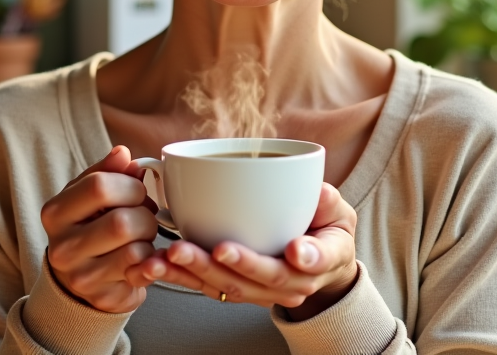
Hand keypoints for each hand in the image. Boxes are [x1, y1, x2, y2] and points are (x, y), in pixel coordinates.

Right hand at [41, 146, 158, 313]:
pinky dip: (153, 260)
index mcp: (55, 213)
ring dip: (149, 239)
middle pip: (122, 222)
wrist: (81, 277)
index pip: (99, 186)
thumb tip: (122, 154)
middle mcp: (62, 247)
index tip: (136, 189)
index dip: (129, 185)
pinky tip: (145, 256)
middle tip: (143, 215)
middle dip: (144, 214)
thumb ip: (106, 172)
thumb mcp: (88, 195)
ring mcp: (81, 276)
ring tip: (141, 236)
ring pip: (136, 249)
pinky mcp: (103, 297)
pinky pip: (143, 273)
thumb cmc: (88, 226)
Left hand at [124, 183, 358, 319]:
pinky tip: (158, 266)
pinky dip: (182, 278)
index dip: (300, 258)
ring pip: (227, 287)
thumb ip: (328, 204)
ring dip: (192, 274)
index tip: (291, 249)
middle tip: (196, 248)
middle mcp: (291, 285)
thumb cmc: (327, 229)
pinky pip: (210, 287)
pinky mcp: (239, 289)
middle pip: (256, 281)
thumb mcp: (338, 213)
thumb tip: (313, 209)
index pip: (311, 264)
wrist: (320, 260)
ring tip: (164, 258)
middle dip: (224, 266)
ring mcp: (263, 291)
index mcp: (319, 263)